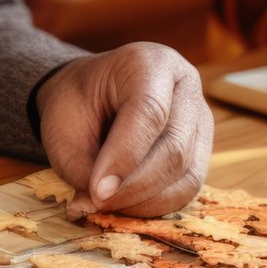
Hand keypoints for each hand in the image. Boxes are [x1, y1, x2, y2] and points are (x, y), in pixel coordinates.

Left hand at [34, 43, 211, 217]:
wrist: (91, 95)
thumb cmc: (77, 104)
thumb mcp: (64, 127)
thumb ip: (81, 166)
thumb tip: (99, 204)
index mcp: (150, 63)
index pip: (149, 111)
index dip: (124, 156)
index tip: (97, 190)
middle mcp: (185, 85)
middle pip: (174, 147)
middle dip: (134, 186)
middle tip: (97, 203)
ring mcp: (199, 118)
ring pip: (187, 174)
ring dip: (145, 200)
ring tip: (107, 204)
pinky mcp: (202, 148)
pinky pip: (188, 187)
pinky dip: (156, 204)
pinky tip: (126, 204)